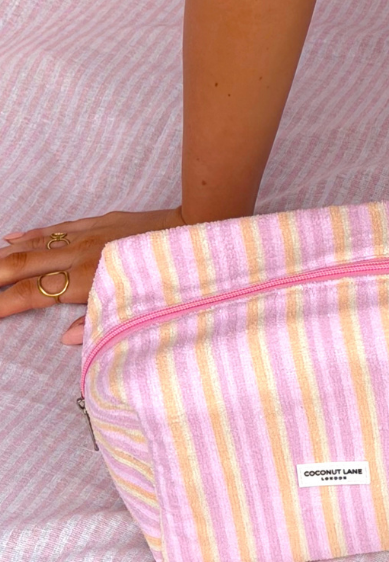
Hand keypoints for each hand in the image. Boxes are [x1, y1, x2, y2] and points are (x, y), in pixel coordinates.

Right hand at [0, 207, 185, 344]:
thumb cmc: (175, 273)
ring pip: (37, 244)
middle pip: (25, 266)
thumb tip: (66, 339)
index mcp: (92, 280)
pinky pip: (58, 227)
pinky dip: (32, 233)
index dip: (6, 304)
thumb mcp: (143, 305)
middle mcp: (84, 256)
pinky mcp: (100, 221)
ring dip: (7, 255)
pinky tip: (12, 237)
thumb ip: (103, 322)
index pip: (35, 295)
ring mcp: (90, 235)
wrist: (197, 228)